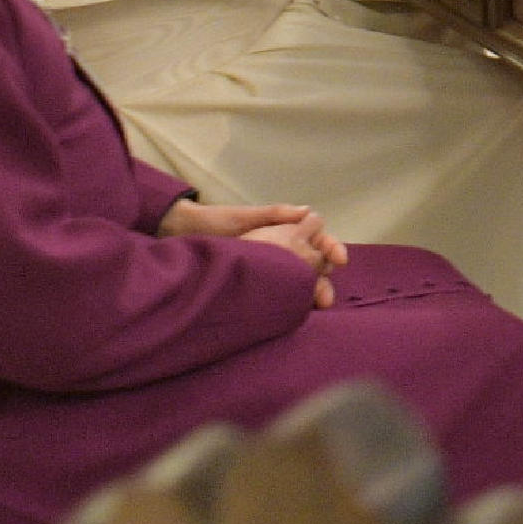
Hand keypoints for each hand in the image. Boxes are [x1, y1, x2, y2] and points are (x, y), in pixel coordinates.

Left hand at [162, 198, 344, 303]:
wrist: (182, 235)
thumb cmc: (215, 221)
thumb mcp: (245, 216)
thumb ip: (275, 214)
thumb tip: (308, 211)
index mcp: (283, 231)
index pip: (319, 238)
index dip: (332, 248)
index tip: (339, 261)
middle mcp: (281, 249)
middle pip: (314, 264)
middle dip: (324, 280)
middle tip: (325, 299)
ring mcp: (269, 267)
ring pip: (299, 281)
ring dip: (309, 294)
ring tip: (313, 309)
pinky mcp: (256, 282)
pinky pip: (279, 292)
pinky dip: (290, 302)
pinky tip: (292, 312)